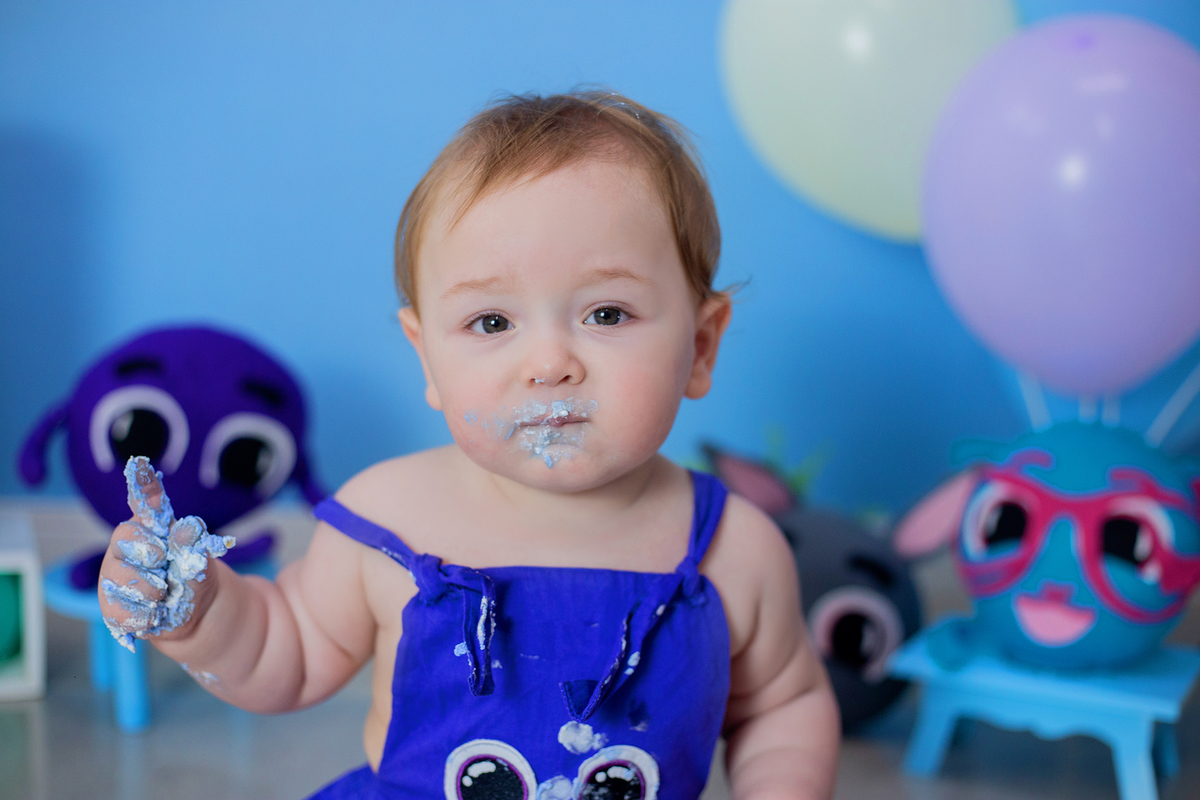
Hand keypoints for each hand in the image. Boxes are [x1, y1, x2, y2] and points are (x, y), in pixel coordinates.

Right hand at [97, 456, 233, 651]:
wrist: (195, 612)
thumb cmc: (194, 577)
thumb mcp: (199, 559)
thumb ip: (191, 544)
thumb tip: (188, 527)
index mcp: (150, 526)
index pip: (144, 501)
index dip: (142, 484)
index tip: (141, 463)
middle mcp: (126, 545)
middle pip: (126, 537)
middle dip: (152, 553)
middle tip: (165, 565)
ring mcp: (113, 573)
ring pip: (125, 579)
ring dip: (155, 591)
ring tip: (165, 593)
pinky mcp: (109, 604)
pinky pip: (123, 610)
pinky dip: (147, 615)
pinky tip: (156, 611)